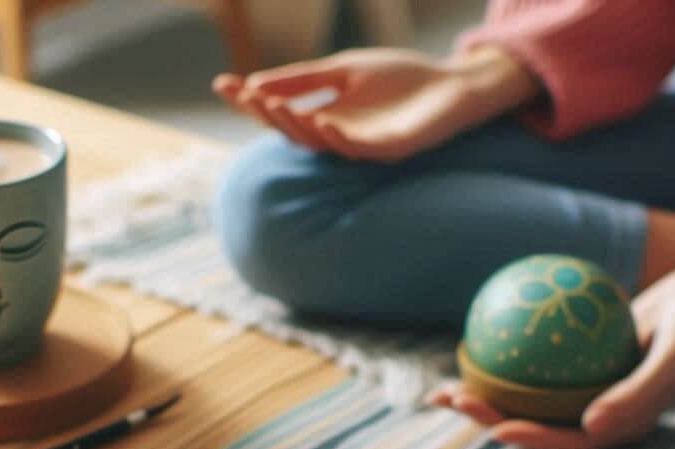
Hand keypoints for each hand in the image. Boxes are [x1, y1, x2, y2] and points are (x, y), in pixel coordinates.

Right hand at [213, 46, 538, 161]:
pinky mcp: (390, 150)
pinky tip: (323, 121)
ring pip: (322, 142)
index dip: (252, 101)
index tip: (223, 84)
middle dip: (269, 115)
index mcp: (326, 117)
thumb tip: (255, 83)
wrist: (451, 87)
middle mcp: (339, 137)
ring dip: (298, 125)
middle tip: (249, 97)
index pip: (281, 112)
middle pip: (295, 131)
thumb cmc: (401, 80)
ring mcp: (364, 146)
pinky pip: (358, 149)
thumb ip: (305, 79)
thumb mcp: (344, 71)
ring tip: (275, 106)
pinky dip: (339, 137)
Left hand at [431, 259, 674, 448]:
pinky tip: (472, 349)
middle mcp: (599, 413)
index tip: (498, 428)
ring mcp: (586, 392)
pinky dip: (505, 366)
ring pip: (529, 400)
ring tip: (445, 388)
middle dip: (492, 416)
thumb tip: (592, 425)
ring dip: (488, 395)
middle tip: (451, 397)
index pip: (571, 439)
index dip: (534, 437)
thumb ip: (640, 392)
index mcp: (623, 421)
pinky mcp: (577, 372)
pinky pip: (535, 372)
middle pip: (538, 422)